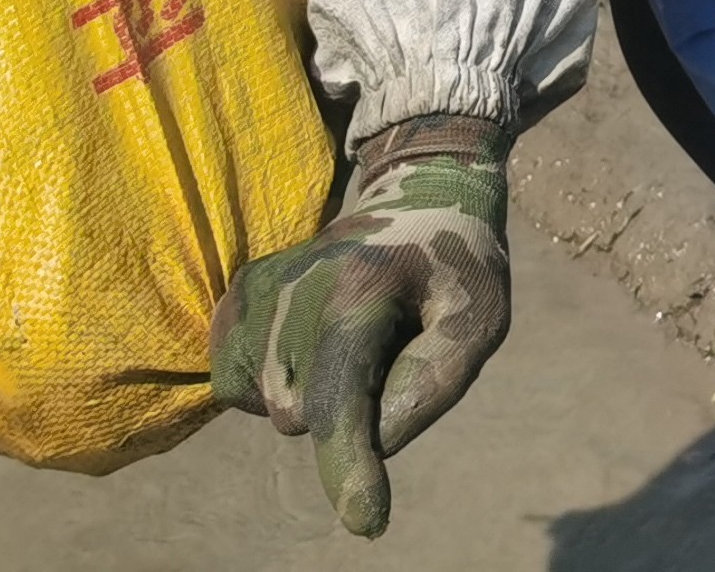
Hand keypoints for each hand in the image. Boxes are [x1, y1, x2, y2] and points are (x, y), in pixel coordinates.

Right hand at [210, 113, 512, 536]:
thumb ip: (434, 382)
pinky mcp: (235, 300)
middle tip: (391, 340)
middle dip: (350, 404)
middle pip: (306, 414)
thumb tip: (372, 442)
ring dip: (316, 392)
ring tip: (357, 331)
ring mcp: (257, 291)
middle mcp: (295, 286)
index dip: (350, 467)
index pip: (342, 398)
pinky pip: (240, 388)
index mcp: (363, 288)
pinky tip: (317, 338)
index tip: (367, 521)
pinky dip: (278, 383)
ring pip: (271, 407)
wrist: (418, 192)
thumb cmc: (456, 265)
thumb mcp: (479, 317)